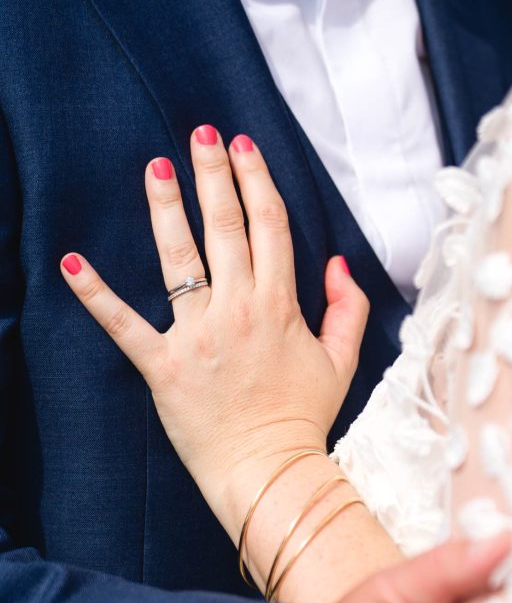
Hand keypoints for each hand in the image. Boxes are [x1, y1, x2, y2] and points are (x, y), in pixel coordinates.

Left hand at [60, 127, 368, 538]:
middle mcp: (239, 310)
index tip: (244, 147)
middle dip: (214, 174)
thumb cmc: (302, 417)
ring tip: (155, 167)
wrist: (269, 470)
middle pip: (226, 227)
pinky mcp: (163, 365)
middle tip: (202, 133)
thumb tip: (337, 263)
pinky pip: (125, 324)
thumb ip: (346, 308)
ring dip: (166, 208)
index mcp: (280, 306)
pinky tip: (73, 262)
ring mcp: (198, 335)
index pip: (269, 226)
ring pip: (179, 260)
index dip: (256, 180)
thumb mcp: (342, 361)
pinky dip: (96, 295)